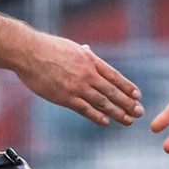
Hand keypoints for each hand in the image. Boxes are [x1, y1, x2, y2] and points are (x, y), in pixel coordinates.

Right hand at [16, 33, 140, 126]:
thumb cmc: (47, 48)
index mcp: (90, 60)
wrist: (28, 52)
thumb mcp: (70, 47)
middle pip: (112, 91)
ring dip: (117, 112)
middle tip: (140, 112)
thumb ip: (82, 54)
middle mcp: (87, 73)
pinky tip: (106, 122)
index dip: (127, 87)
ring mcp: (77, 86)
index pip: (114, 75)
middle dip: (128, 103)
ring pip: (102, 102)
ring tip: (129, 120)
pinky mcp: (64, 97)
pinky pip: (84, 109)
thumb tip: (90, 52)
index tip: (138, 95)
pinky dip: (97, 116)